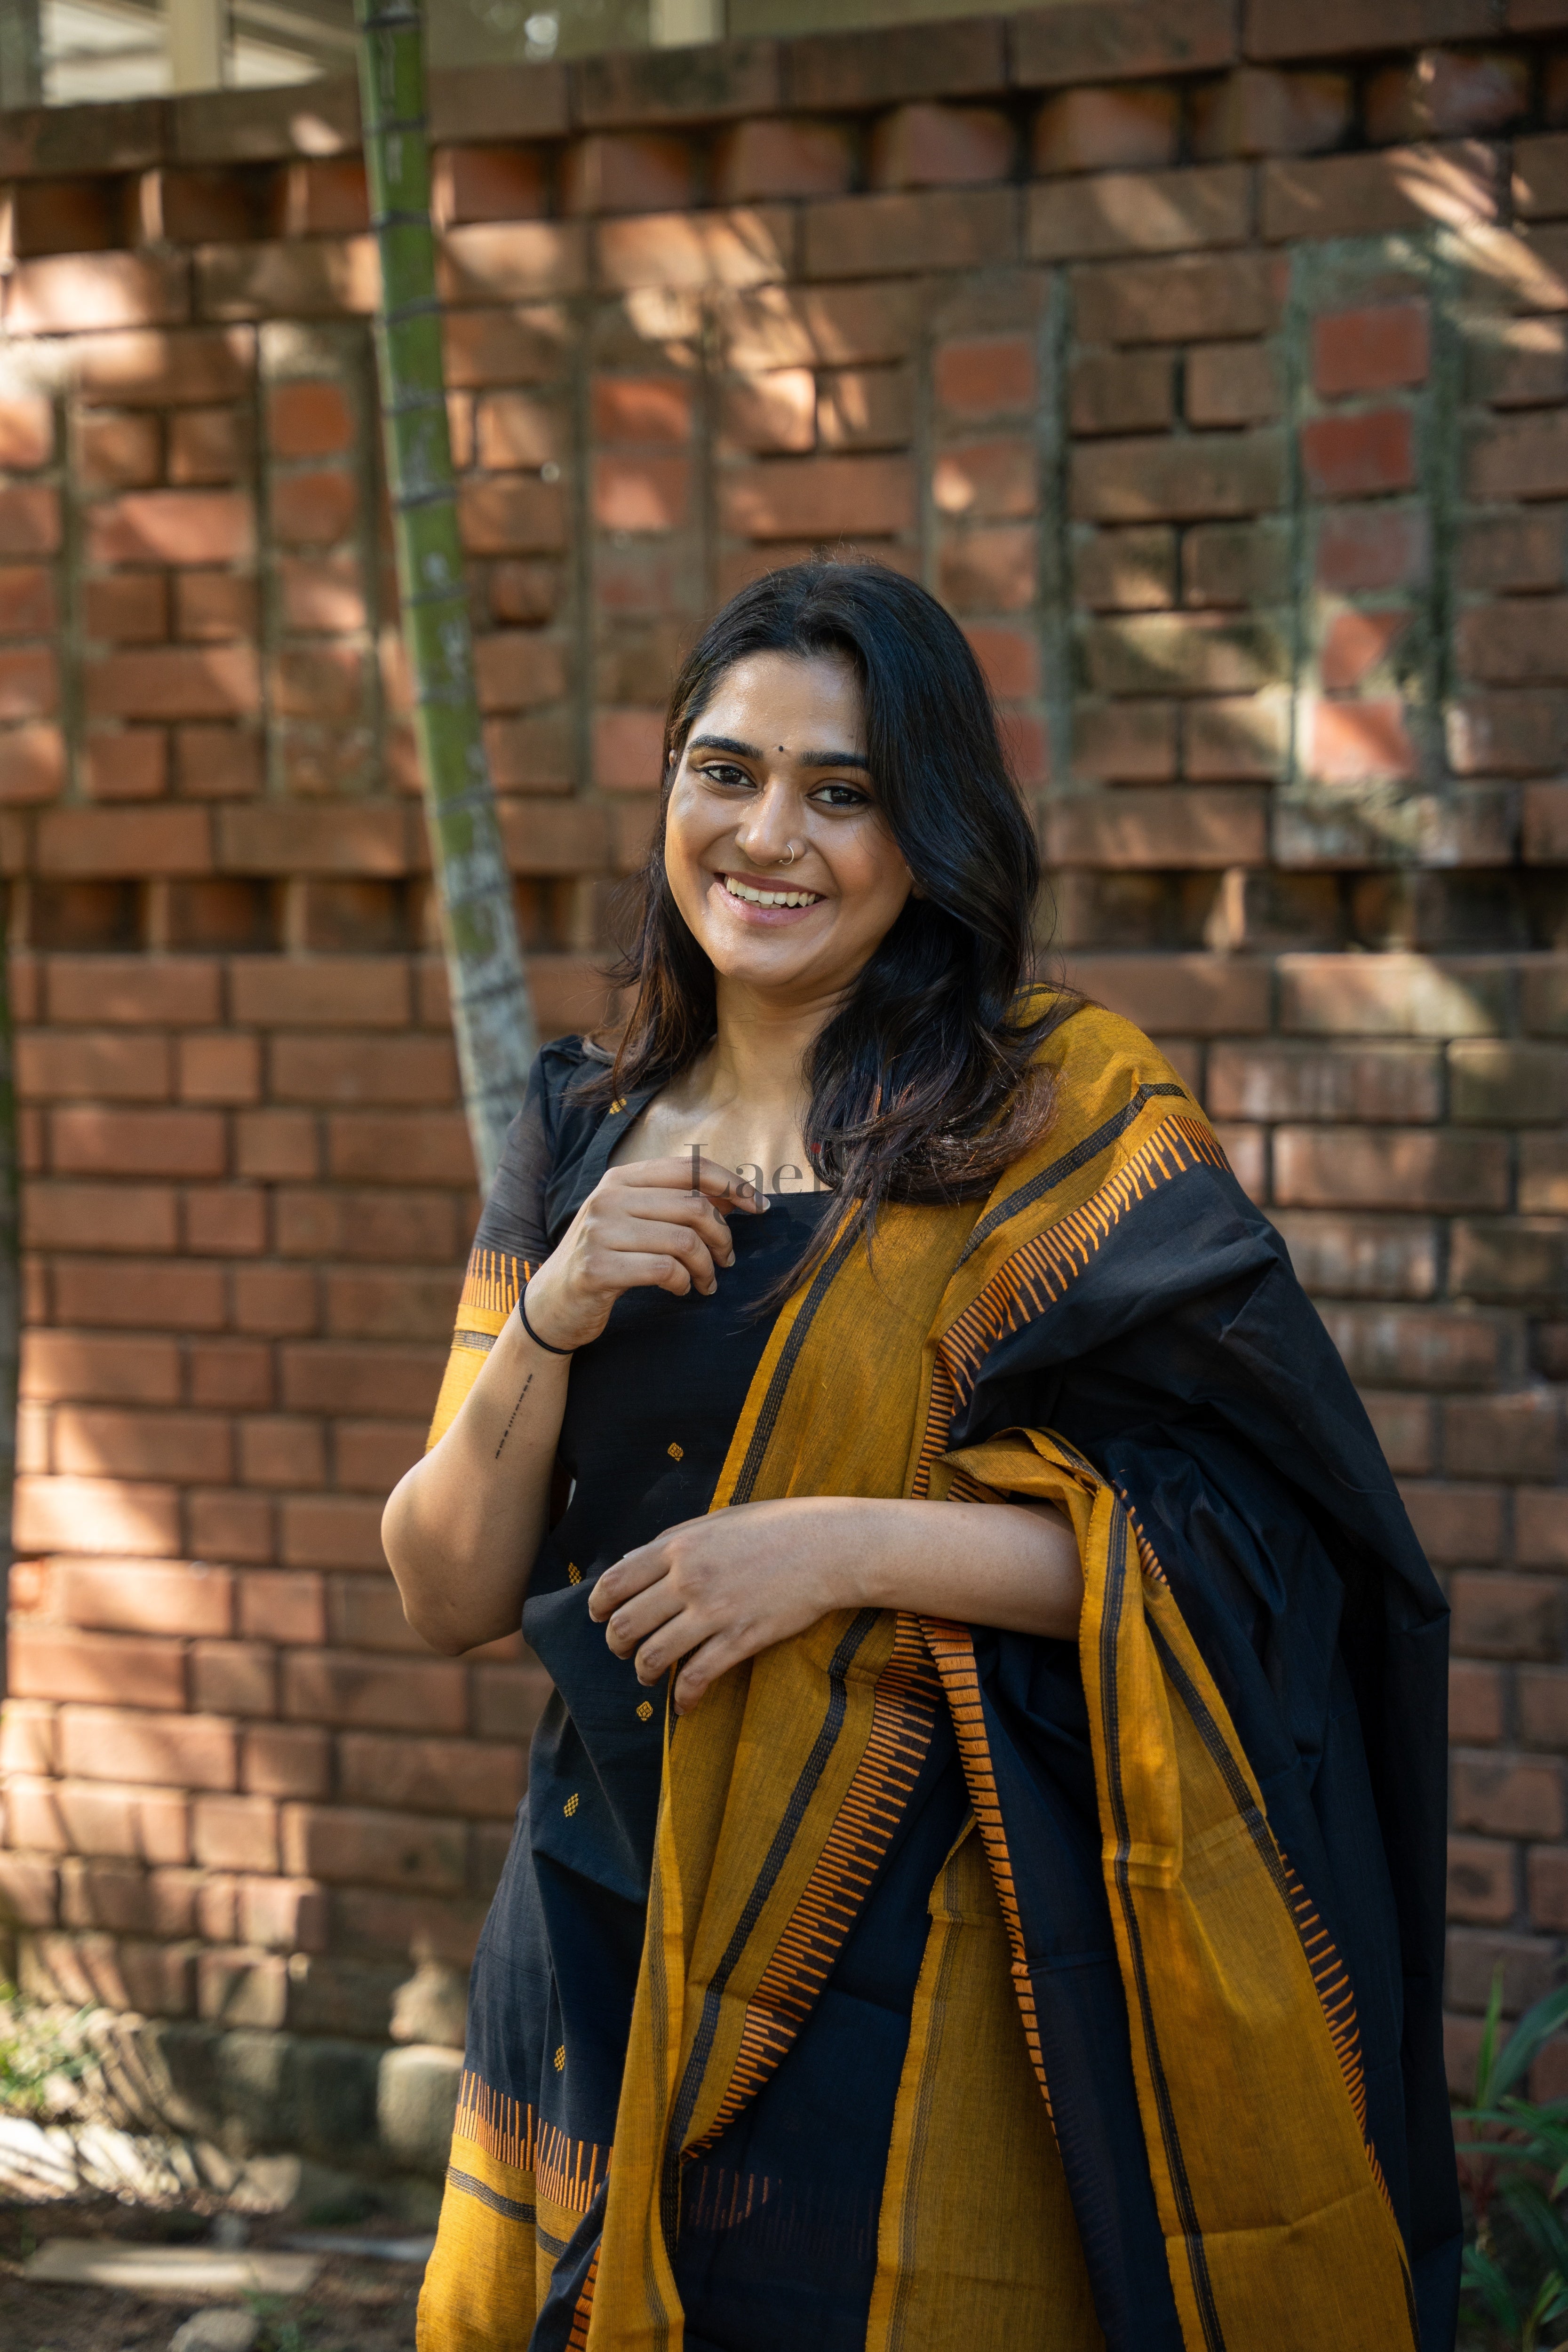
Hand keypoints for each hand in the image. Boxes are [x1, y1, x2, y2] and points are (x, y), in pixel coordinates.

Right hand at [521, 1154, 766, 1352]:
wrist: (552, 1303)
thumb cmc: (605, 1258)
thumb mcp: (635, 1221)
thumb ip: (676, 1205)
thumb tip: (735, 1195)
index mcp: (621, 1179)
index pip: (688, 1168)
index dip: (731, 1183)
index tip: (759, 1206)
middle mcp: (608, 1198)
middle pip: (693, 1207)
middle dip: (722, 1236)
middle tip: (727, 1259)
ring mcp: (600, 1232)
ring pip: (684, 1241)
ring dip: (707, 1266)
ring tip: (707, 1281)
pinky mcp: (598, 1268)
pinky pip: (664, 1270)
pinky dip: (684, 1282)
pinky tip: (682, 1289)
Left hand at [588, 1497, 860, 1713]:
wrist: (829, 1546)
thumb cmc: (775, 1527)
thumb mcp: (717, 1520)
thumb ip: (673, 1541)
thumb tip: (632, 1563)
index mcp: (679, 1546)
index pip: (616, 1581)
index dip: (598, 1605)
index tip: (599, 1616)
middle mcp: (688, 1579)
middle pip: (625, 1623)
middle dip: (616, 1644)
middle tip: (622, 1650)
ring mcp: (714, 1611)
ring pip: (653, 1655)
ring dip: (644, 1672)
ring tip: (649, 1675)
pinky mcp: (741, 1639)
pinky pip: (697, 1677)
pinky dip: (683, 1698)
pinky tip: (684, 1704)